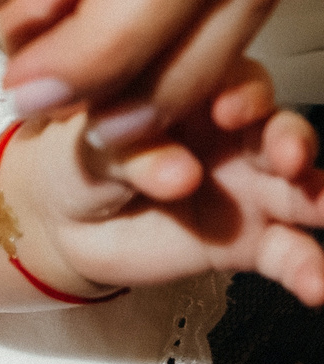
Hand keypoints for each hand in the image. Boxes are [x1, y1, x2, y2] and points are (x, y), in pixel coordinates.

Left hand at [2, 66, 323, 305]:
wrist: (65, 224)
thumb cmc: (76, 161)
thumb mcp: (87, 147)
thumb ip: (130, 154)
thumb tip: (178, 173)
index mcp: (191, 94)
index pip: (229, 79)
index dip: (240, 91)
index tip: (230, 110)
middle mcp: (233, 136)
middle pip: (277, 129)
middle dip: (290, 139)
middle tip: (287, 156)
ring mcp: (248, 189)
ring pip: (300, 189)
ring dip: (320, 198)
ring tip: (323, 209)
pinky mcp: (251, 241)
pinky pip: (289, 253)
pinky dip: (308, 268)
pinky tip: (315, 284)